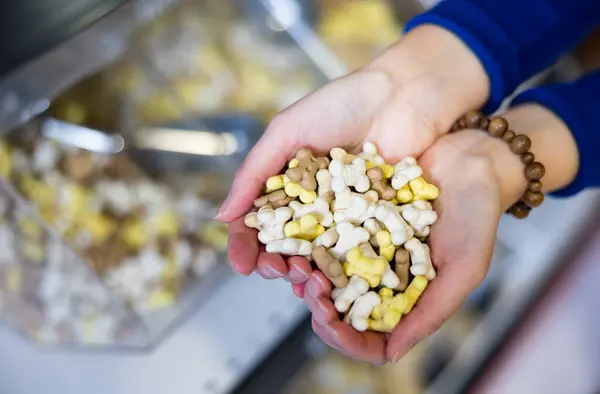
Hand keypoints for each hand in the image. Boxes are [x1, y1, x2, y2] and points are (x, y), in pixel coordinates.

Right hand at [217, 26, 488, 283]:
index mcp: (286, 186)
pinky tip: (336, 282)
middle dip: (276, 264)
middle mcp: (312, 205)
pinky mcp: (374, 221)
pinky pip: (355, 251)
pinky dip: (344, 270)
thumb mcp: (286, 131)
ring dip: (308, 274)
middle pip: (286, 246)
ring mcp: (343, 216)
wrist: (400, 96)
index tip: (243, 264)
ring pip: (319, 256)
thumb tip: (222, 217)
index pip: (258, 223)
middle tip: (277, 271)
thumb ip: (254, 172)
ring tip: (307, 280)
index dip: (247, 246)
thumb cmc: (340, 104)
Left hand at [306, 103, 579, 362]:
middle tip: (310, 289)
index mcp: (405, 297)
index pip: (369, 335)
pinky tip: (299, 237)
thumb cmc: (478, 215)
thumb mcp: (465, 267)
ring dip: (306, 273)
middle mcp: (380, 275)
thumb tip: (390, 353)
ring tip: (297, 264)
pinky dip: (309, 238)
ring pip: (326, 270)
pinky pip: (325, 231)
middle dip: (318, 304)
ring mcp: (364, 245)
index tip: (328, 323)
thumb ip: (432, 311)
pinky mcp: (353, 214)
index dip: (345, 337)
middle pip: (340, 306)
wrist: (470, 159)